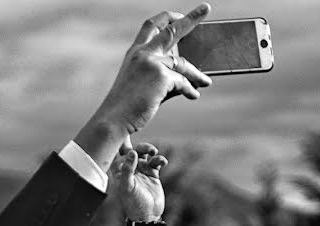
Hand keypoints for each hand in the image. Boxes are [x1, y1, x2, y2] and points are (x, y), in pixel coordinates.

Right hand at [89, 4, 211, 136]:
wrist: (113, 121)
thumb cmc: (126, 107)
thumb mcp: (142, 85)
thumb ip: (163, 76)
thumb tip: (191, 77)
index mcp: (135, 53)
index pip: (151, 26)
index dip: (167, 18)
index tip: (179, 16)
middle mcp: (142, 53)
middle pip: (171, 29)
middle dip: (191, 18)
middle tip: (205, 8)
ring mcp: (152, 63)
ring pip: (183, 63)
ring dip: (197, 73)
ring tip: (206, 81)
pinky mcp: (161, 76)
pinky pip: (182, 82)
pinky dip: (189, 90)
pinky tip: (193, 95)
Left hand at [108, 142, 167, 221]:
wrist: (147, 216)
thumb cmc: (133, 203)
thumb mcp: (128, 187)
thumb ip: (128, 169)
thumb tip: (132, 152)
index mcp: (118, 170)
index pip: (116, 151)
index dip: (119, 140)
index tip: (125, 128)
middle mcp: (129, 168)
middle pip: (132, 148)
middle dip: (138, 144)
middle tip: (145, 146)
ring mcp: (140, 170)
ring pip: (144, 153)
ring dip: (149, 149)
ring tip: (153, 152)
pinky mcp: (152, 173)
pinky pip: (156, 161)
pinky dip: (159, 159)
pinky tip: (162, 162)